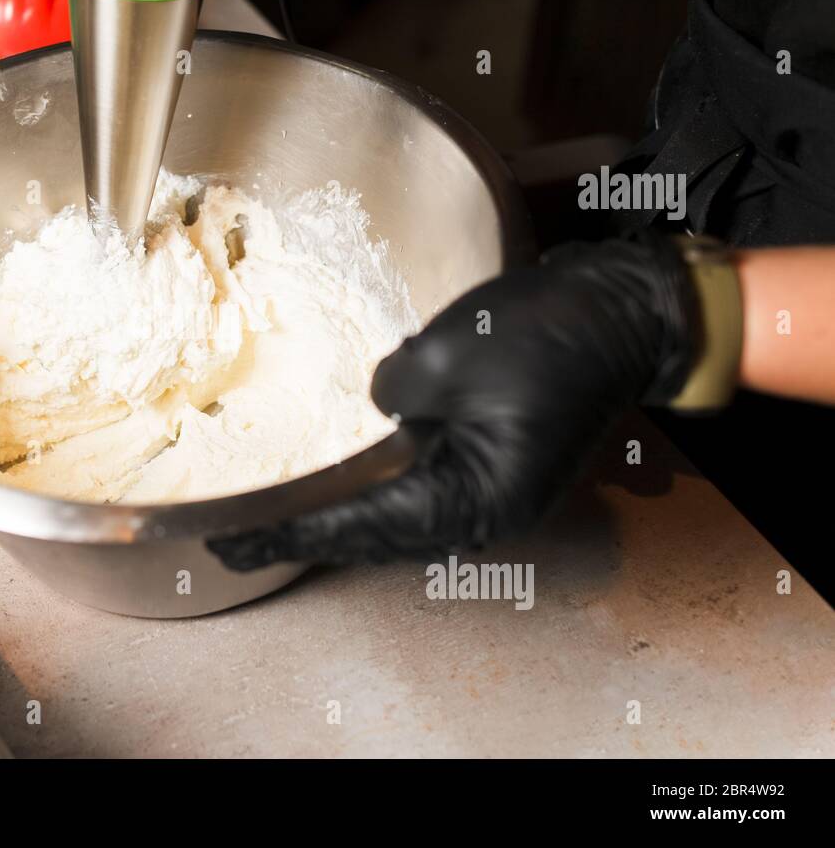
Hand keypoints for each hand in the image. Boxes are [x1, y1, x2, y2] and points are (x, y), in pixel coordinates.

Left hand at [208, 233, 701, 568]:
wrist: (623, 312)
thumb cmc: (543, 332)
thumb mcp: (444, 356)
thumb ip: (389, 395)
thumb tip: (377, 411)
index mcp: (474, 498)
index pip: (361, 527)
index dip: (291, 533)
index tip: (233, 544)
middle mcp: (484, 515)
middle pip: (377, 539)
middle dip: (305, 538)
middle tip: (233, 543)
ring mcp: (493, 496)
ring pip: (396, 524)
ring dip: (336, 522)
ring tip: (272, 522)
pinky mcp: (494, 470)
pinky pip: (420, 496)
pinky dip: (372, 497)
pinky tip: (334, 486)